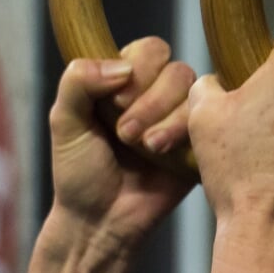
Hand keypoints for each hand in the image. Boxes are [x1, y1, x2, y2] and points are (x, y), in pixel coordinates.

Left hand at [48, 36, 197, 249]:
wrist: (99, 221)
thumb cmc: (79, 172)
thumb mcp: (64, 122)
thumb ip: (78, 82)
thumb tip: (122, 66)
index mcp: (124, 82)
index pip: (149, 50)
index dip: (138, 69)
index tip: (115, 102)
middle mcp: (156, 96)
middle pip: (176, 69)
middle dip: (151, 100)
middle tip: (125, 133)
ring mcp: (180, 120)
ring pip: (195, 92)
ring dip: (166, 118)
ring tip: (146, 148)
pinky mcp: (198, 145)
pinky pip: (209, 121)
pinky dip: (185, 131)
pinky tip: (164, 153)